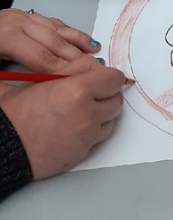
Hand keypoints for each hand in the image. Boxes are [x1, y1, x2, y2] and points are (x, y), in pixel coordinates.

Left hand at [0, 9, 101, 75]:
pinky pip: (50, 22)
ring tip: (95, 50)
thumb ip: (16, 78)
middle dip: (78, 57)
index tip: (84, 79)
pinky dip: (67, 30)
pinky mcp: (22, 15)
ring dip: (78, 41)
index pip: (44, 58)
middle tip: (97, 69)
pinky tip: (77, 37)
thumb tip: (43, 86)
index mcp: (8, 36)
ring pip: (56, 29)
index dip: (66, 70)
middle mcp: (17, 23)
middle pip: (55, 42)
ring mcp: (21, 17)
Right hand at [0, 67, 124, 178]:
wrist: (5, 145)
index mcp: (78, 91)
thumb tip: (95, 65)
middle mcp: (87, 115)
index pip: (114, 79)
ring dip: (102, 113)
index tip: (103, 77)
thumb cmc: (17, 112)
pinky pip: (97, 139)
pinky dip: (92, 131)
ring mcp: (86, 137)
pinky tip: (74, 127)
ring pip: (110, 121)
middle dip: (107, 95)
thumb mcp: (44, 78)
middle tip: (93, 92)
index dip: (110, 76)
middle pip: (116, 100)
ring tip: (82, 110)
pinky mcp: (81, 154)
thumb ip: (75, 69)